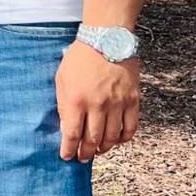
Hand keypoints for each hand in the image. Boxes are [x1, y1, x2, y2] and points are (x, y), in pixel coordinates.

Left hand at [56, 41, 141, 160]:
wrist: (107, 38)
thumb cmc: (80, 57)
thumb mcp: (62, 79)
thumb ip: (63, 104)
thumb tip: (66, 128)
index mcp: (76, 99)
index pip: (72, 134)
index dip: (68, 149)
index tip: (66, 156)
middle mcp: (97, 104)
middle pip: (92, 140)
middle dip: (85, 153)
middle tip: (82, 157)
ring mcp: (117, 103)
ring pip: (112, 137)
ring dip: (103, 148)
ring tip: (97, 151)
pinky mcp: (133, 99)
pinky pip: (131, 127)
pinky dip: (124, 138)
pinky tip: (116, 140)